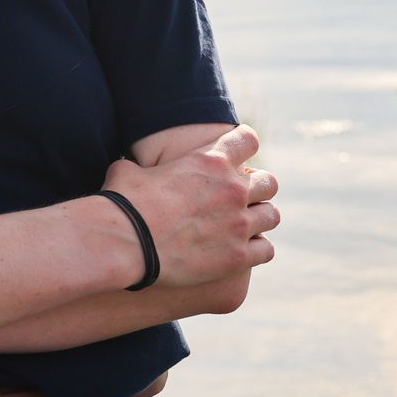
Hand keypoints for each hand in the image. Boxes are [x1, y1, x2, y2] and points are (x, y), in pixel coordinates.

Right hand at [102, 124, 278, 289]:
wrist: (128, 241)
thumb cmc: (124, 202)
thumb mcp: (129, 171)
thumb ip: (142, 167)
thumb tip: (129, 169)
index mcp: (211, 161)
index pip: (248, 140)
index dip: (243, 146)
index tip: (237, 156)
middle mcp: (233, 190)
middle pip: (269, 182)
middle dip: (256, 188)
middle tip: (239, 198)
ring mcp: (239, 224)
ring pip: (272, 215)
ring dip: (260, 218)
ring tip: (244, 225)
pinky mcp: (238, 256)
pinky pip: (266, 250)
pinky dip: (256, 249)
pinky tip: (241, 250)